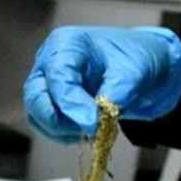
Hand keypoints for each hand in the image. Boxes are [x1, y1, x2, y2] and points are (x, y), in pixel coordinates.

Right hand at [23, 26, 180, 142]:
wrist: (144, 66)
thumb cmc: (136, 59)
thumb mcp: (134, 72)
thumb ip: (115, 92)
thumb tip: (96, 119)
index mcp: (66, 45)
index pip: (58, 77)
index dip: (72, 104)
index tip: (93, 124)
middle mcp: (49, 63)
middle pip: (36, 98)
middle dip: (60, 120)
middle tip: (92, 129)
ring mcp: (48, 84)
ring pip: (38, 116)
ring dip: (63, 131)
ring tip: (95, 130)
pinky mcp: (53, 104)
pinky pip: (48, 126)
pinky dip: (66, 135)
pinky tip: (90, 132)